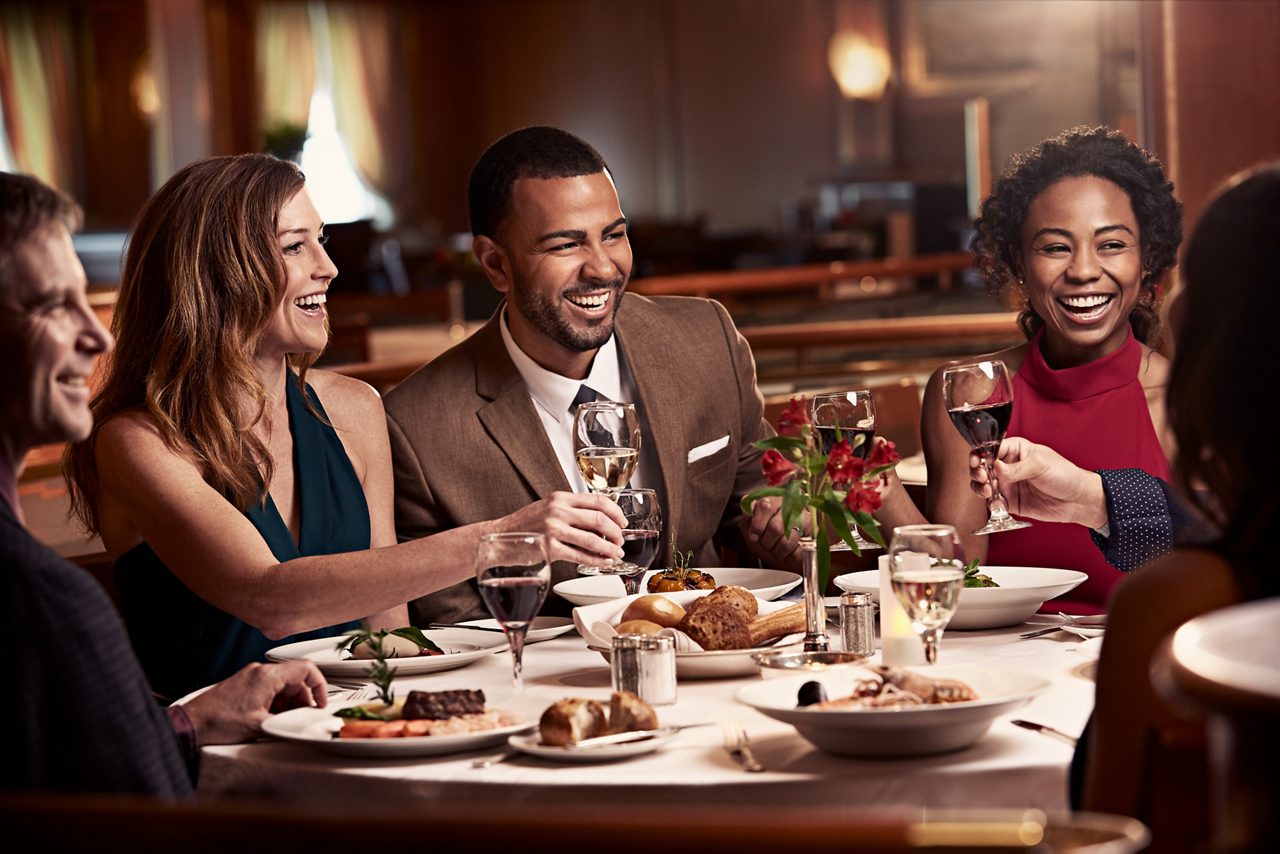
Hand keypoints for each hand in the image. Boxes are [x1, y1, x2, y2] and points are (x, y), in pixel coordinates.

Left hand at [179, 660, 326, 745]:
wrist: (191, 724)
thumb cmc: (218, 723)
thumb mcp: (260, 726)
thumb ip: (287, 723)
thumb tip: (306, 726)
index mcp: (267, 676)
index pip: (306, 670)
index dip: (320, 686)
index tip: (321, 702)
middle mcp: (260, 672)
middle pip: (295, 679)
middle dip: (303, 700)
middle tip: (301, 718)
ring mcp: (251, 677)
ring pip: (283, 686)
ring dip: (289, 704)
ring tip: (283, 722)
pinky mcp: (245, 685)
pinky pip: (270, 689)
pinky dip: (277, 703)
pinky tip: (271, 719)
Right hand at [498, 491, 625, 564]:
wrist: (499, 539)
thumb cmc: (524, 526)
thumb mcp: (547, 509)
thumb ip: (570, 511)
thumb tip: (599, 522)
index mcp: (560, 497)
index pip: (597, 500)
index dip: (615, 512)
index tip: (622, 522)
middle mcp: (557, 510)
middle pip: (599, 519)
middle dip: (616, 532)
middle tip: (621, 541)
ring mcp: (553, 529)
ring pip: (592, 539)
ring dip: (609, 548)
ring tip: (616, 554)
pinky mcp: (549, 548)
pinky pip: (580, 555)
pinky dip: (596, 561)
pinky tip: (603, 563)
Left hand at [744, 495, 803, 569]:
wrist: (783, 556)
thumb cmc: (765, 539)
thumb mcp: (750, 528)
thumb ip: (747, 515)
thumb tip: (748, 503)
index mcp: (772, 500)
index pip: (764, 506)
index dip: (758, 525)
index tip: (754, 536)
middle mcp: (789, 505)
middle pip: (775, 527)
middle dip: (767, 542)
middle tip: (767, 544)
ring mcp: (803, 517)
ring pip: (787, 540)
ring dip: (778, 551)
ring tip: (778, 549)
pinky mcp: (813, 532)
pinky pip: (798, 550)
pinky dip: (790, 557)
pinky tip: (789, 553)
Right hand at [970, 437, 1106, 528]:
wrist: (1078, 500)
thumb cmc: (1064, 475)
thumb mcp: (1041, 465)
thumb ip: (1016, 467)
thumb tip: (995, 467)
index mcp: (1016, 450)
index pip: (992, 448)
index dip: (981, 454)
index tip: (978, 461)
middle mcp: (1009, 466)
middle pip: (983, 467)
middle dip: (978, 471)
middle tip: (983, 477)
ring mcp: (1008, 484)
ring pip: (984, 485)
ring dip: (980, 488)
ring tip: (987, 491)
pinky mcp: (1010, 502)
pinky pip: (993, 502)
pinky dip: (991, 504)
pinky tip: (998, 504)